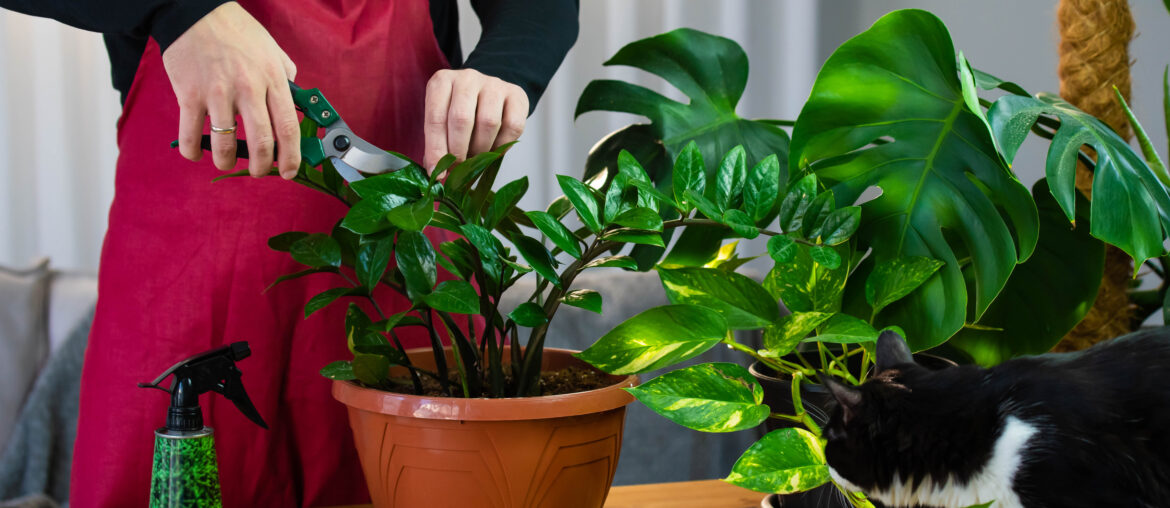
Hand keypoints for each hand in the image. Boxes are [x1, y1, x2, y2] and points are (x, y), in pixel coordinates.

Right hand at [164, 2, 300, 178]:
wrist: (195, 12)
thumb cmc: (237, 31)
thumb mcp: (272, 49)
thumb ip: (285, 76)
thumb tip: (293, 100)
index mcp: (273, 79)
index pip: (288, 127)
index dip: (290, 156)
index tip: (288, 171)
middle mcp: (248, 88)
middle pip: (262, 141)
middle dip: (261, 166)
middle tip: (257, 171)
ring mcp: (218, 93)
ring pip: (225, 143)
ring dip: (226, 161)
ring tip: (226, 161)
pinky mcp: (190, 94)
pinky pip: (191, 134)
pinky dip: (193, 151)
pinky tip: (196, 153)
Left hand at [423, 69, 527, 170]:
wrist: (489, 93)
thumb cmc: (462, 110)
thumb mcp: (443, 120)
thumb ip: (437, 143)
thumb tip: (436, 172)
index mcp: (442, 82)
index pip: (435, 118)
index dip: (436, 149)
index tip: (438, 171)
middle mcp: (467, 78)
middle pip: (462, 119)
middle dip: (459, 150)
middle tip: (459, 168)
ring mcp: (493, 84)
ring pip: (488, 122)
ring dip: (481, 149)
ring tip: (476, 158)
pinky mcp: (516, 94)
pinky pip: (513, 126)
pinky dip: (503, 145)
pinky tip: (495, 149)